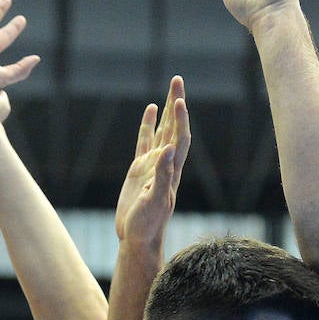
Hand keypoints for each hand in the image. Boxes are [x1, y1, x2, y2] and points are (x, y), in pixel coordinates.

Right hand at [115, 76, 189, 244]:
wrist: (137, 240)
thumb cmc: (147, 226)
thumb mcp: (155, 201)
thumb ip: (162, 176)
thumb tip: (168, 150)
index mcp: (171, 171)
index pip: (179, 138)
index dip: (181, 119)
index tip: (178, 100)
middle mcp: (165, 164)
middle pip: (174, 128)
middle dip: (176, 104)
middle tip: (177, 80)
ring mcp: (152, 165)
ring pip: (162, 131)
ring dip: (166, 111)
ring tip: (170, 89)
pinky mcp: (139, 170)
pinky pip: (145, 141)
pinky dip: (148, 125)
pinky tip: (150, 110)